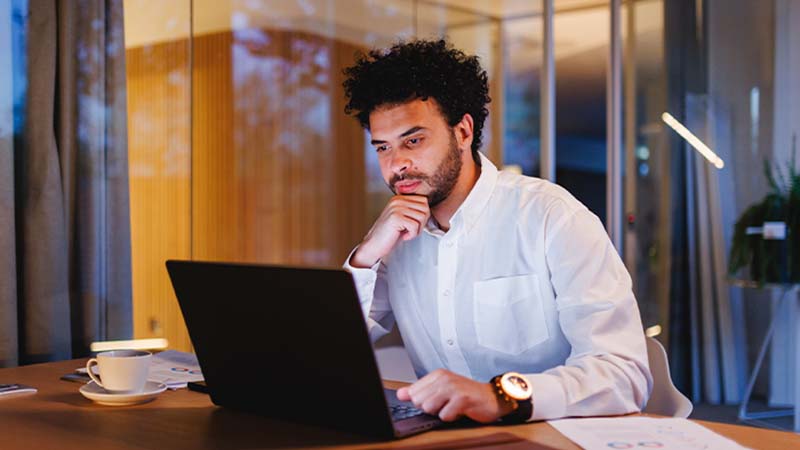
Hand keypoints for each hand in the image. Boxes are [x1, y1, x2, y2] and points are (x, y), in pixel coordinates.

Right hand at [350, 195, 430, 267]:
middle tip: (411, 230)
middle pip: (425, 208)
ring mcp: (396, 208)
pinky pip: (415, 226)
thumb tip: (428, 209)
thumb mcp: (402, 217)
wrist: (374, 245)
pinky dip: (412, 235)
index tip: (413, 224)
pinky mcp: (395, 218)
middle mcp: (397, 200)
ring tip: (406, 233)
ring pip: (422, 217)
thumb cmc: (389, 234)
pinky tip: (403, 236)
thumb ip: (413, 210)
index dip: (423, 215)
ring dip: (417, 230)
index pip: (424, 201)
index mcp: (399, 198)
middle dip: (422, 223)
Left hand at [396, 369, 513, 422]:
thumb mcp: (442, 390)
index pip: (413, 393)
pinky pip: (444, 416)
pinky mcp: (462, 399)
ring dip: (441, 413)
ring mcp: (453, 387)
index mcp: (437, 374)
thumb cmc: (467, 395)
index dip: (423, 402)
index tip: (436, 400)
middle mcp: (444, 378)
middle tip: (446, 404)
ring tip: (452, 407)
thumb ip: (419, 391)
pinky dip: (452, 417)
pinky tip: (460, 411)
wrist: (493, 397)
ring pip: (429, 408)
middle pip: (419, 401)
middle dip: (431, 408)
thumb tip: (400, 394)